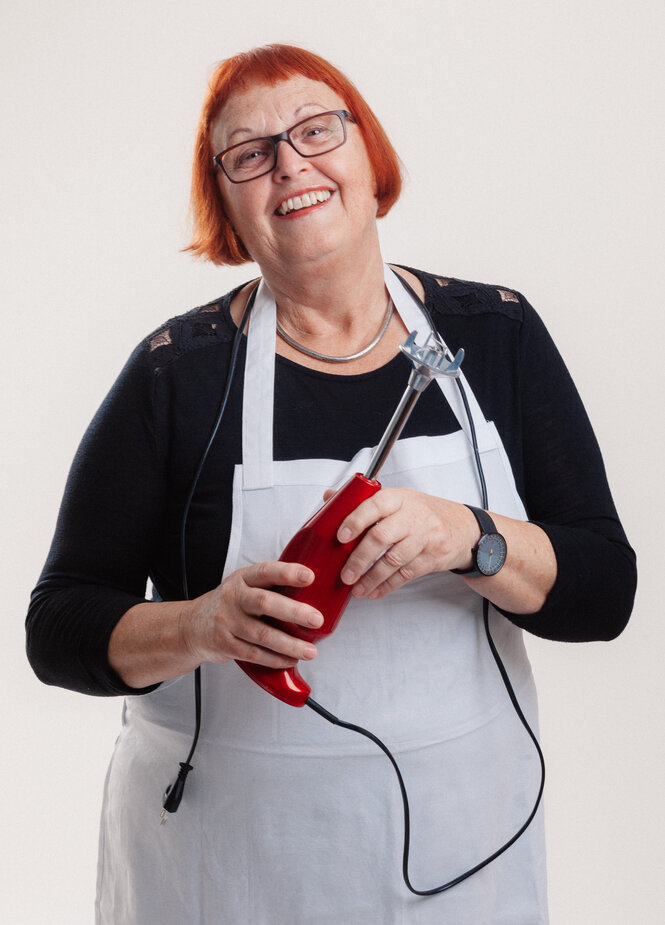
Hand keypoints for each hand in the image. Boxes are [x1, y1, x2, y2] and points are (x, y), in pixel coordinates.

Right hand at [182, 562, 323, 668]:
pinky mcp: (225, 644)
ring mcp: (228, 622)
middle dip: (293, 612)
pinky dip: (275, 659)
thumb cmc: (229, 604)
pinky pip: (254, 654)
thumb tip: (313, 593)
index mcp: (243, 579)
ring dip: (289, 644)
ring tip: (310, 651)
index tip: (309, 577)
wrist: (191, 626)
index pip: (266, 571)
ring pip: (262, 634)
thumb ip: (269, 586)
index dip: (287, 573)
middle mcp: (234, 598)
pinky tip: (290, 660)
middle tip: (316, 619)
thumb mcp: (243, 586)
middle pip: (265, 602)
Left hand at [331, 488, 479, 599]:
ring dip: (372, 577)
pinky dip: (388, 585)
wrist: (464, 528)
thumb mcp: (398, 499)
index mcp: (399, 498)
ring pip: (393, 560)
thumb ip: (364, 501)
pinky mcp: (432, 558)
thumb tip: (329, 498)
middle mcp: (413, 516)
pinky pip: (406, 574)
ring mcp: (425, 537)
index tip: (340, 536)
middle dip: (359, 559)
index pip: (375, 505)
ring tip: (356, 588)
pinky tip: (375, 591)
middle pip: (381, 537)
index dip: (356, 520)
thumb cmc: (423, 513)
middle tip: (345, 575)